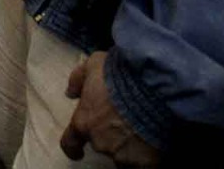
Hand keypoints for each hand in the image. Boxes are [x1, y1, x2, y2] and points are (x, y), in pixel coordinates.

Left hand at [61, 52, 160, 166]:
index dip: (73, 148)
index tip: (77, 152)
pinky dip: (147, 158)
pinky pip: (143, 165)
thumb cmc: (119, 73)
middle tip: (126, 122)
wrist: (152, 85)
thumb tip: (69, 92)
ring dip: (130, 146)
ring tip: (143, 132)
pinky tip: (154, 148)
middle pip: (102, 145)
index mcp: (84, 121)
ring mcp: (122, 154)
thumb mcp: (93, 65)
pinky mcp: (144, 162)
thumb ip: (78, 79)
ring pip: (123, 156)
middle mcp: (99, 141)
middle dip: (111, 137)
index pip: (69, 142)